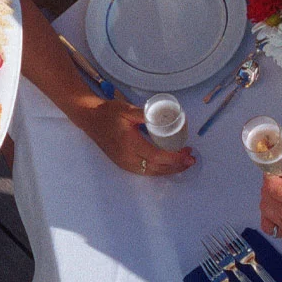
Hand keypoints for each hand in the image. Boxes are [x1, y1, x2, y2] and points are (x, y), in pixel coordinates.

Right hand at [74, 97, 194, 175]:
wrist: (90, 119)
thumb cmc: (108, 113)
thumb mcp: (126, 109)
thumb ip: (144, 114)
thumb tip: (162, 117)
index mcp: (129, 144)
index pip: (156, 156)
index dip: (173, 157)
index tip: (186, 152)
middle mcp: (127, 157)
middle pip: (156, 168)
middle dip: (176, 166)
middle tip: (191, 159)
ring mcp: (124, 163)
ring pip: (151, 172)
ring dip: (169, 170)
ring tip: (184, 163)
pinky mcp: (123, 164)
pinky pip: (144, 171)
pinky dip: (158, 170)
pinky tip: (168, 165)